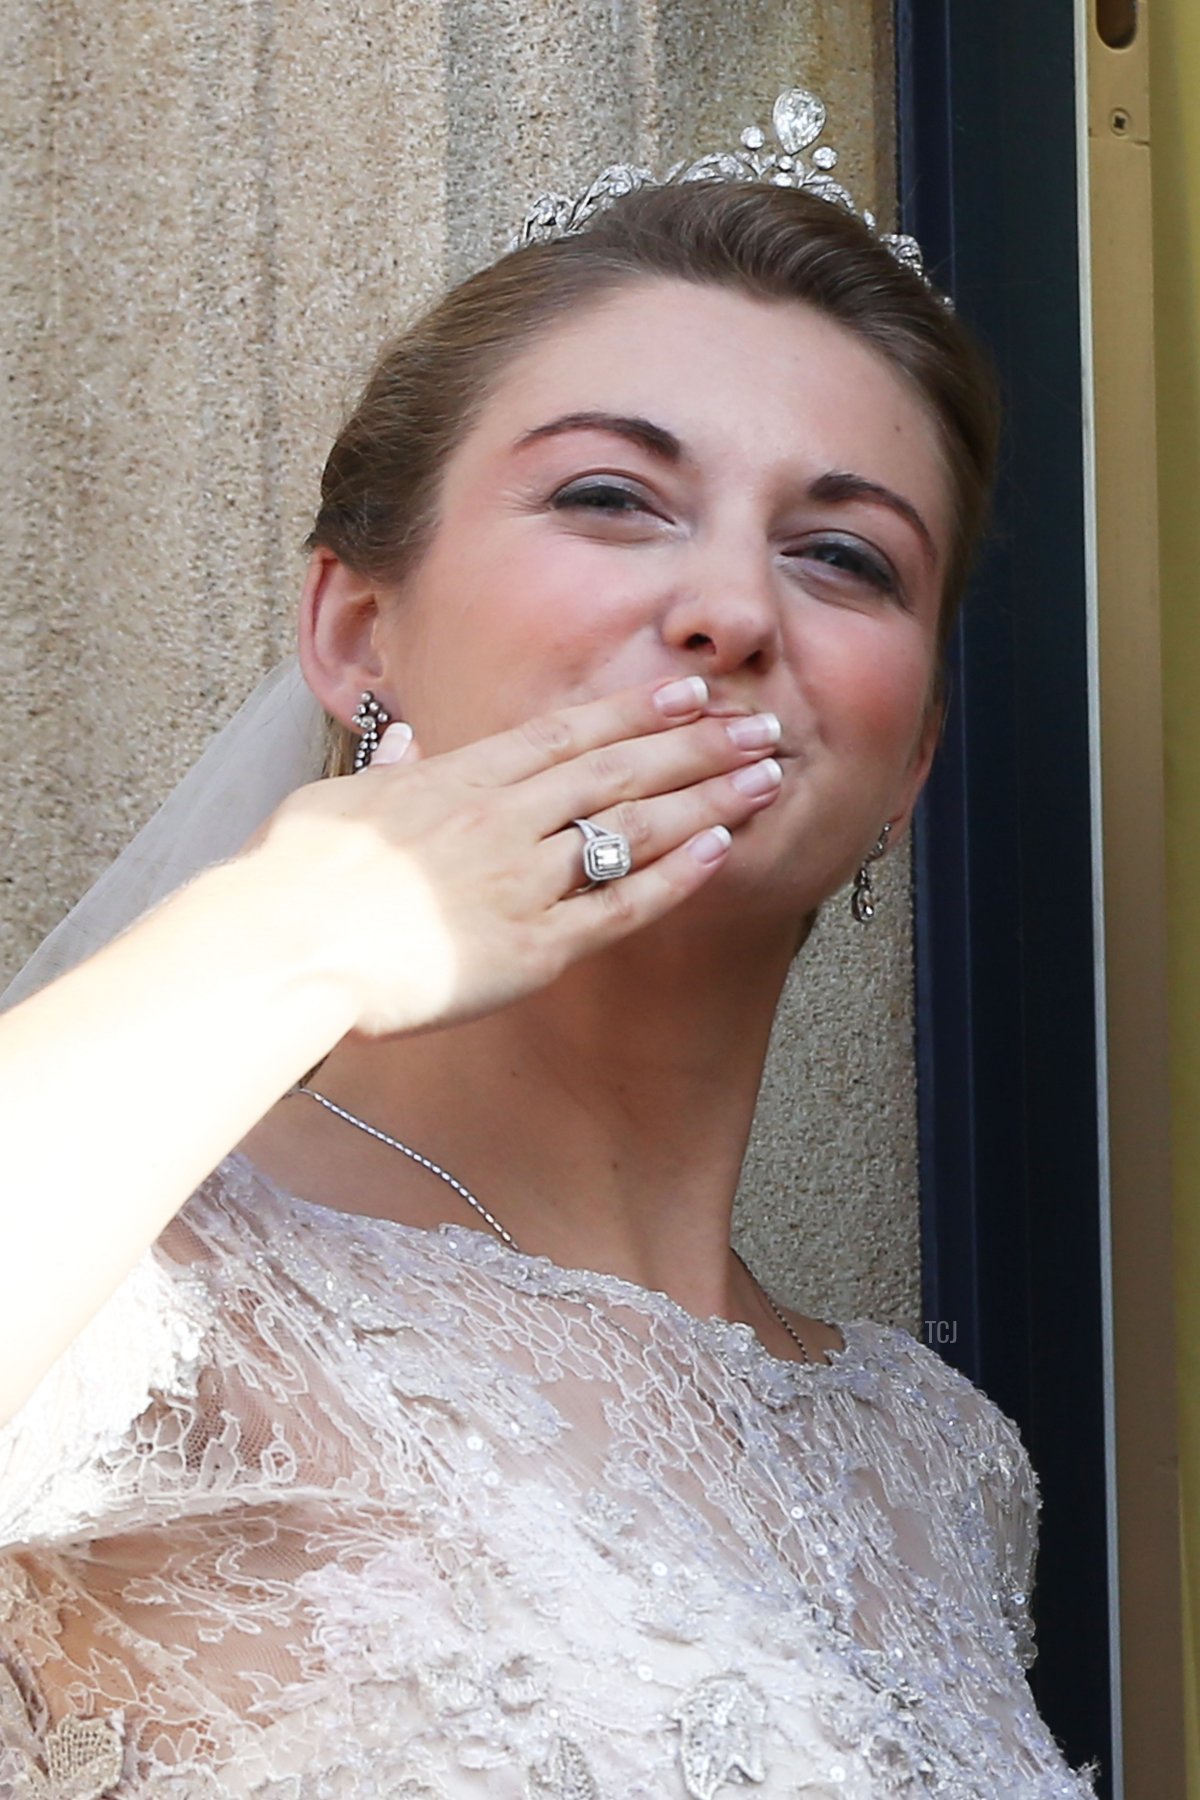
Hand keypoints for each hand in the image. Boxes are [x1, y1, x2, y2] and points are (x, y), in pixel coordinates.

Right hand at [244, 676, 783, 1035]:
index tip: (688, 692)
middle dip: (694, 743)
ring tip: (766, 775)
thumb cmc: (294, 876)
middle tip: (759, 721)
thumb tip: (412, 743)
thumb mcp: (338, 800)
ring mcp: (522, 881)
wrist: (284, 946)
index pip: (564, 734)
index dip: (634, 711)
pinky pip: (618, 907)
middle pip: (617, 770)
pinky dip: (674, 877)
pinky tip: (721, 852)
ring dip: (705, 798)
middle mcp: (503, 819)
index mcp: (459, 781)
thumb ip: (390, 772)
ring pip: (632, 828)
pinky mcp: (531, 949)